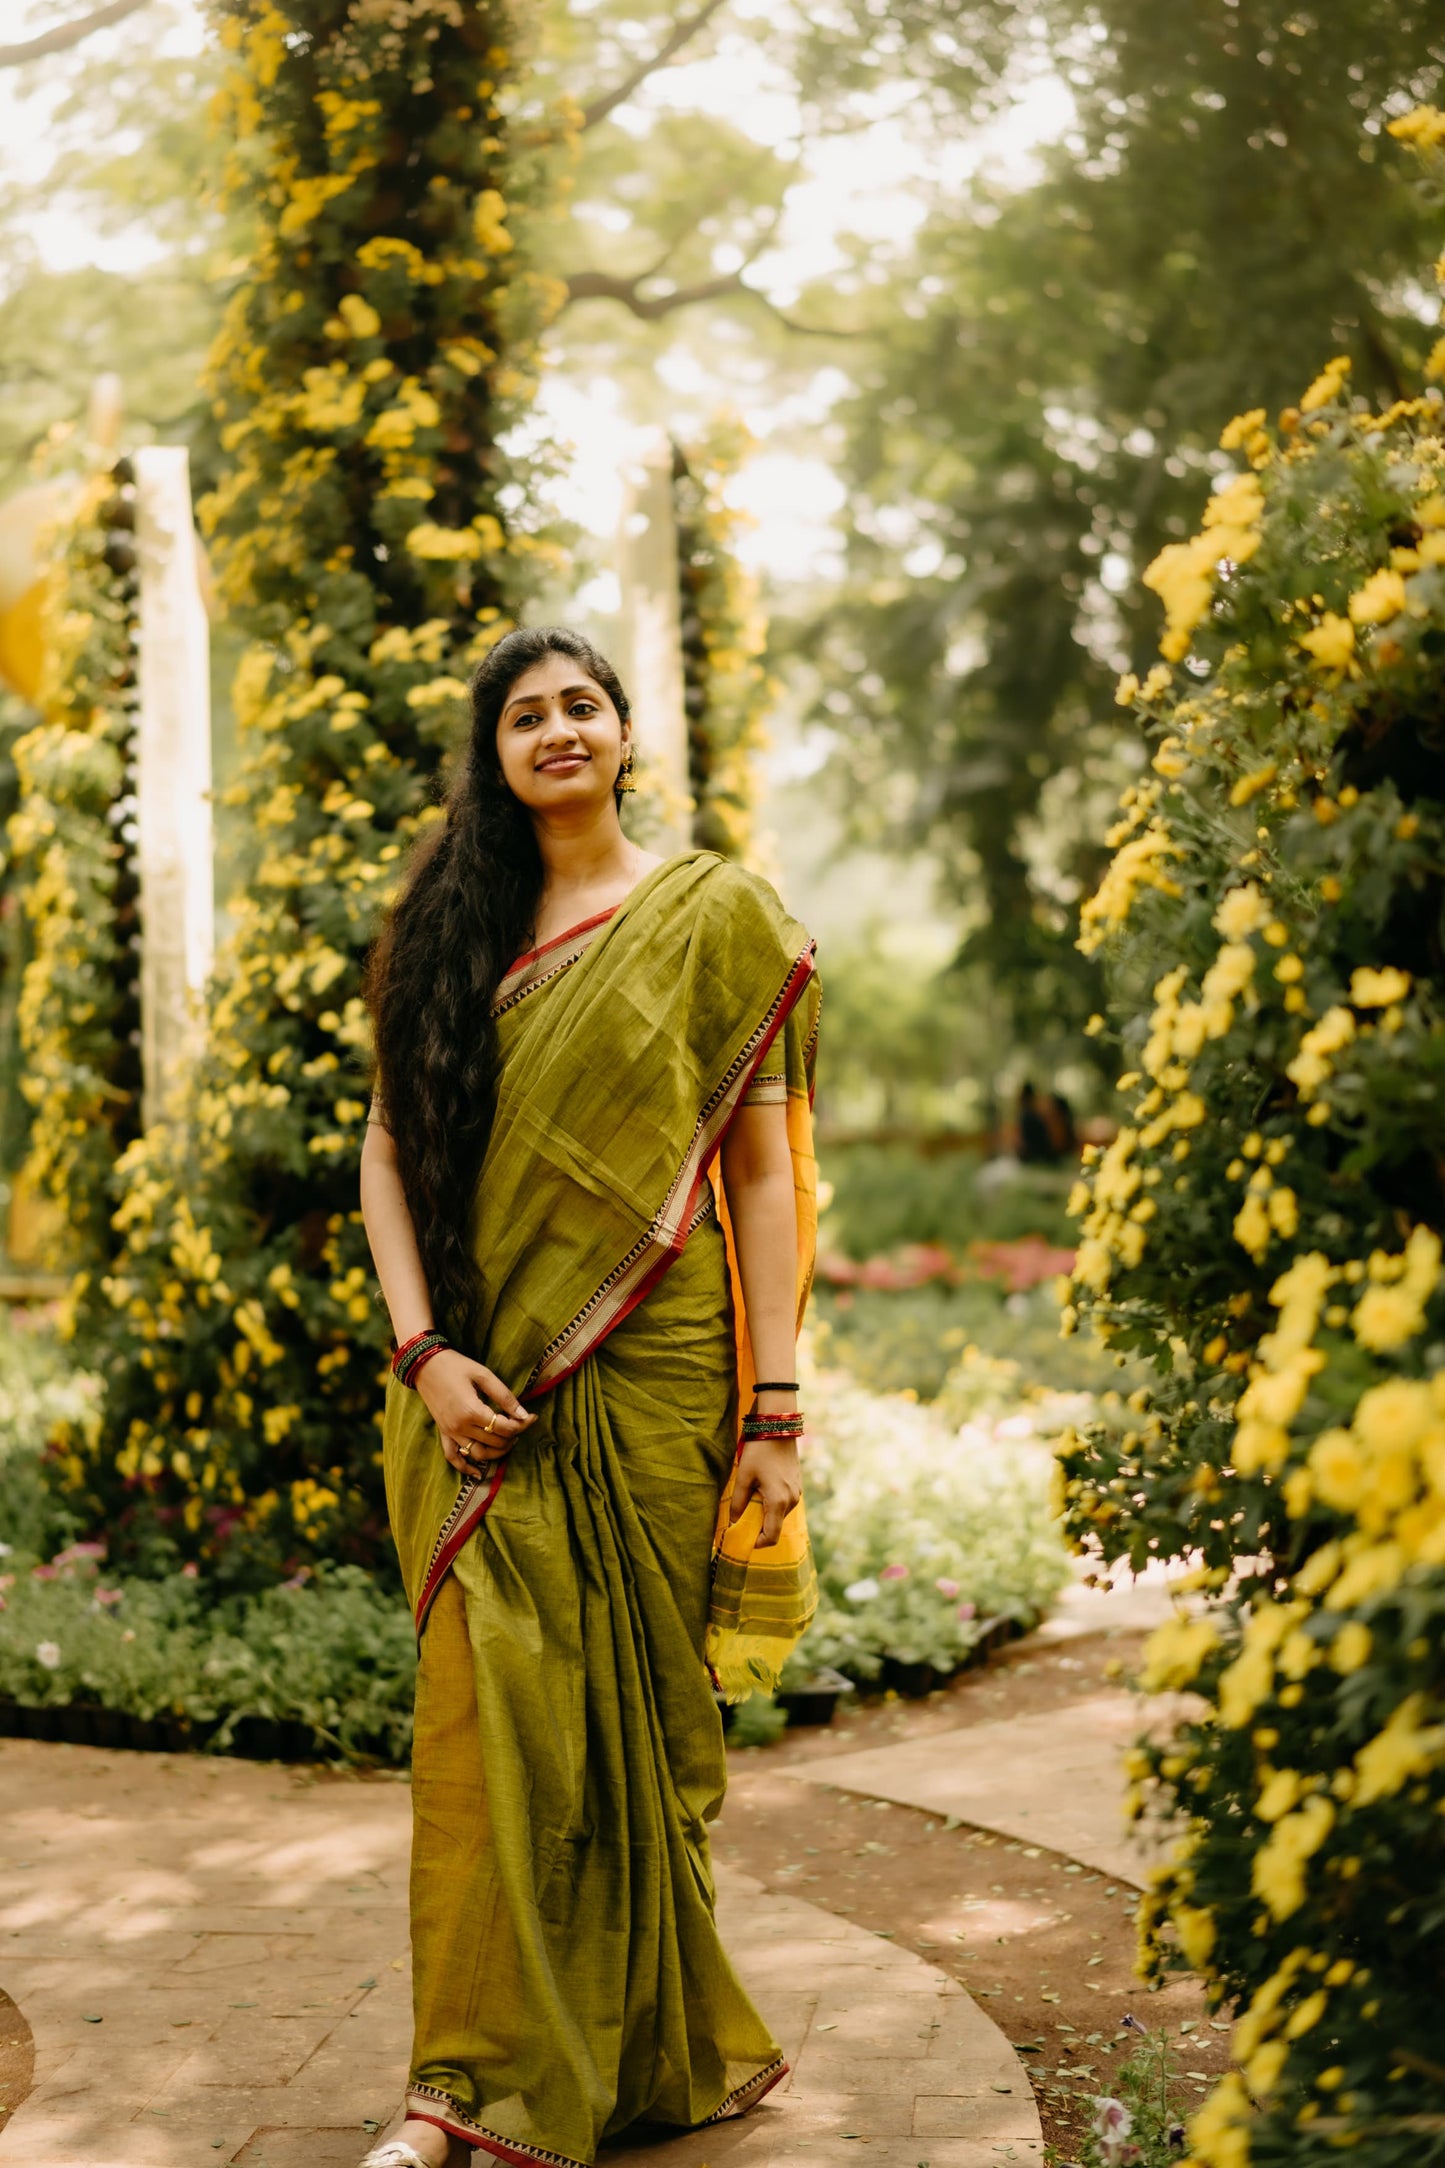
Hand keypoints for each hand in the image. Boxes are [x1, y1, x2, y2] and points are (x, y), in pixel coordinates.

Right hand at [415, 1350, 534, 1478]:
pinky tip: (478, 1473)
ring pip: (478, 1454)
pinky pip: (453, 1457)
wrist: (425, 1365)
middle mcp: (460, 1426)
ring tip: (508, 1442)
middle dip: (513, 1437)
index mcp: (472, 1410)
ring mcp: (450, 1432)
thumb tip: (524, 1414)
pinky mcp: (443, 1433)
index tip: (532, 1417)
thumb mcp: (483, 1374)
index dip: (522, 1425)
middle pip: (495, 1443)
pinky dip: (465, 1468)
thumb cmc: (456, 1366)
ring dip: (497, 1453)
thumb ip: (504, 1396)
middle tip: (521, 1425)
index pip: (504, 1428)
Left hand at [728, 1436, 800, 1548]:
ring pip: (779, 1514)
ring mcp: (797, 1493)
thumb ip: (738, 1502)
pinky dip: (772, 1504)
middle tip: (741, 1519)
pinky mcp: (797, 1486)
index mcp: (778, 1502)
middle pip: (775, 1526)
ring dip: (765, 1514)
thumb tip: (732, 1522)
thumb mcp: (744, 1477)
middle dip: (759, 1527)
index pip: (772, 1536)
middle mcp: (791, 1501)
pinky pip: (784, 1503)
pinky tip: (761, 1489)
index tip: (744, 1540)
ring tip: (750, 1499)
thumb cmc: (759, 1451)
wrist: (778, 1427)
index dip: (758, 1544)